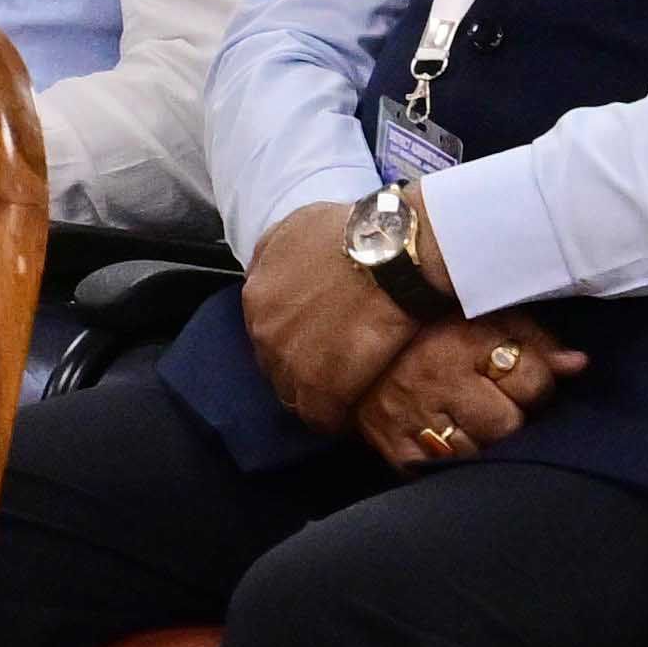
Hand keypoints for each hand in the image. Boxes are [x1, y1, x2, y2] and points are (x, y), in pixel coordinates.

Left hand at [243, 203, 417, 435]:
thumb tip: (268, 273)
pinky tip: (352, 414)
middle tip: (332, 372)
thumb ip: (273, 255)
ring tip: (344, 396)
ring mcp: (289, 362)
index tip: (315, 345)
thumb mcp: (294, 228)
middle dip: (299, 371)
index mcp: (255, 296)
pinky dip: (334, 418)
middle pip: (275, 365)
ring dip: (315, 398)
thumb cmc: (351, 233)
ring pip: (294, 395)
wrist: (392, 256)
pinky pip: (319, 416)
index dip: (292, 341)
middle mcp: (263, 332)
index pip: (264, 333)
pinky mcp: (321, 388)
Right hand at [359, 316, 592, 472]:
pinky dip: (441, 462)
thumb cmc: (433, 323)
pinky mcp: (387, 440)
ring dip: (475, 442)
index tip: (516, 376)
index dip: (534, 382)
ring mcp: (408, 413)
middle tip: (490, 402)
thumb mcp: (486, 315)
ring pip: (472, 453)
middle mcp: (435, 378)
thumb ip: (534, 339)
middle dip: (507, 417)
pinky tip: (440, 441)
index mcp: (463, 340)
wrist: (349, 328)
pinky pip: (431, 469)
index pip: (533, 380)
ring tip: (464, 420)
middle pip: (505, 425)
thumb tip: (578, 364)